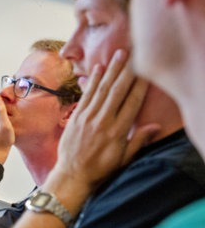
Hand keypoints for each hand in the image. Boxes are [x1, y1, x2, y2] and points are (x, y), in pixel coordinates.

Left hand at [52, 49, 160, 190]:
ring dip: (110, 70)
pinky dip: (92, 80)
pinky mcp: (76, 116)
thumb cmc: (100, 169)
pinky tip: (98, 68)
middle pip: (117, 91)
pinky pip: (86, 94)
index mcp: (117, 132)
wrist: (72, 174)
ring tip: (119, 54)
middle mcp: (102, 121)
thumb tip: (156, 126)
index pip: (131, 103)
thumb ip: (138, 141)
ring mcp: (87, 117)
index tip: (147, 71)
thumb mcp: (123, 159)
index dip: (140, 85)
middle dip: (126, 71)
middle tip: (133, 53)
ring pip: (101, 89)